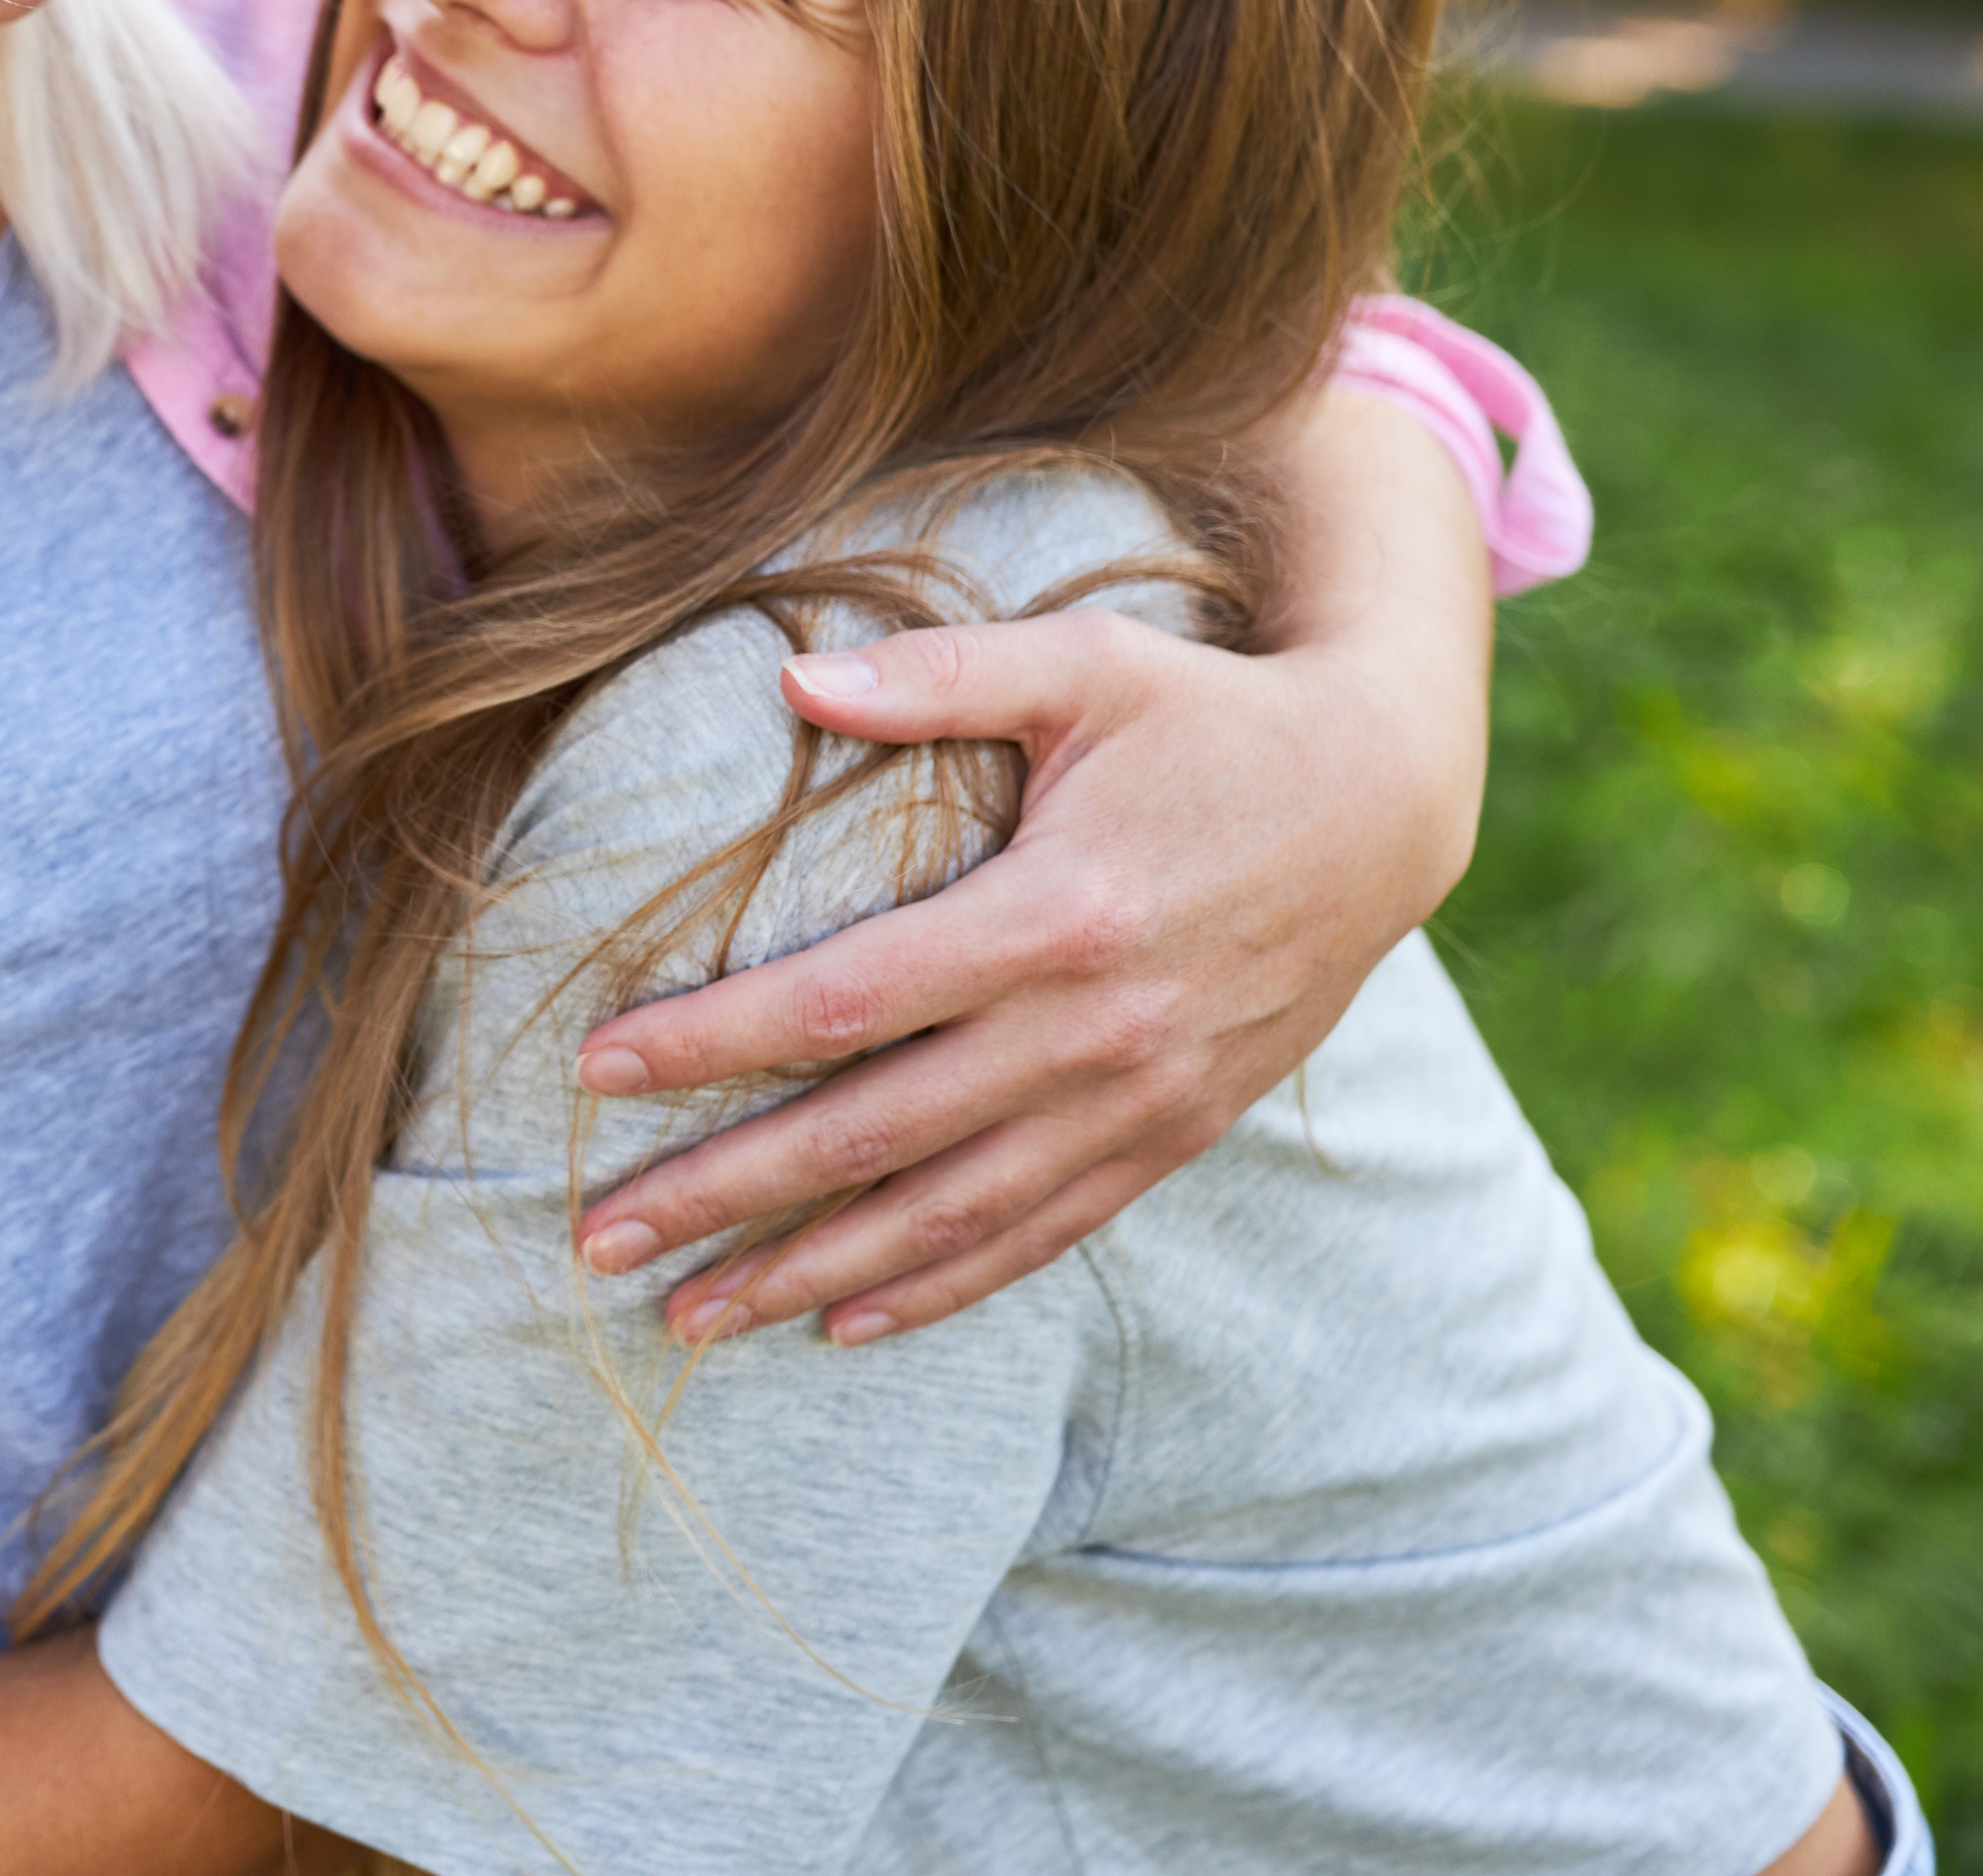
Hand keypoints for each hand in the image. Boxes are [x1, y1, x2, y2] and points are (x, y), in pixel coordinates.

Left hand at [568, 389, 1493, 1345]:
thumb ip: (938, 675)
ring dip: (806, 1271)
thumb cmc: (1211, 716)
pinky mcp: (1171, 1136)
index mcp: (1053, 918)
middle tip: (595, 1237)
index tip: (595, 1074)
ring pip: (944, 1215)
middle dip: (722, 1194)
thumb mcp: (1087, 662)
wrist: (1387, 804)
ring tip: (689, 1317)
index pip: (840, 1003)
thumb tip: (789, 681)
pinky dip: (938, 1288)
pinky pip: (1038, 1235)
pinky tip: (843, 1320)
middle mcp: (1092, 1033)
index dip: (709, 1044)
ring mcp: (1137, 1101)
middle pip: (869, 1136)